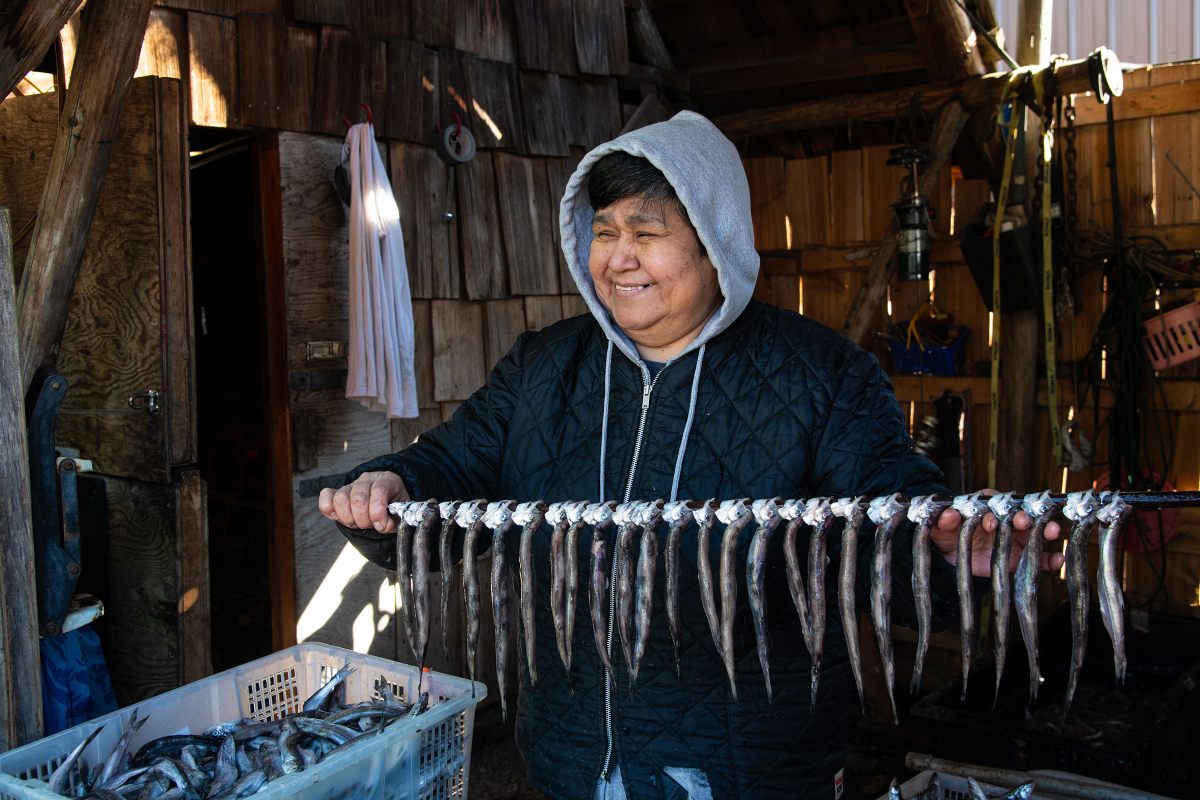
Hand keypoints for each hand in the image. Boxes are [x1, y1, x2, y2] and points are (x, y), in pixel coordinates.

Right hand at [318, 471, 409, 532]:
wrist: (388, 495)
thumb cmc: (394, 504)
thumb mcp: (401, 511)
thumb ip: (394, 520)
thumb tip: (383, 526)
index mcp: (387, 480)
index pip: (378, 492)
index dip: (378, 513)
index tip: (382, 526)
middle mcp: (367, 479)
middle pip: (358, 498)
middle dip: (363, 520)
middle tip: (369, 525)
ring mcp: (351, 485)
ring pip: (340, 498)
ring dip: (348, 518)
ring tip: (357, 523)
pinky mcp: (337, 492)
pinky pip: (326, 496)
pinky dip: (329, 510)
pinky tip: (340, 517)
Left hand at [930, 493, 1063, 577]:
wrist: (951, 554)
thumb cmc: (949, 532)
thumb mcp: (942, 525)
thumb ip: (945, 519)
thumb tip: (948, 515)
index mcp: (989, 508)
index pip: (998, 504)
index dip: (996, 510)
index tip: (990, 520)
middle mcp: (1006, 521)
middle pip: (1020, 515)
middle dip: (1023, 517)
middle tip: (1022, 521)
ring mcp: (1015, 539)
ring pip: (1035, 532)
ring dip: (1045, 530)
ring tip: (1052, 530)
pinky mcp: (1019, 559)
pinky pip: (1040, 560)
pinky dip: (1051, 560)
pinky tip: (1059, 559)